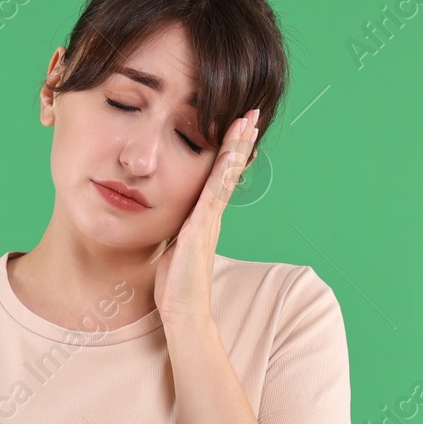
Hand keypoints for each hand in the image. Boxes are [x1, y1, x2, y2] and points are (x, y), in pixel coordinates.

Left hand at [153, 107, 259, 322]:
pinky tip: (230, 153)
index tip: (236, 123)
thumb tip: (170, 216)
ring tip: (247, 120)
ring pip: (226, 175)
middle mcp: (211, 215)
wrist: (183, 312)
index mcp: (203, 216)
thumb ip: (176, 228)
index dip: (227, 149)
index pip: (218, 175)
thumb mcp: (173, 246)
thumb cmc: (175, 284)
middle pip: (229, 169)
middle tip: (252, 111)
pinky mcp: (201, 229)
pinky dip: (224, 171)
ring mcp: (209, 221)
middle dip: (240, 139)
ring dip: (237, 146)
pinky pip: (214, 194)